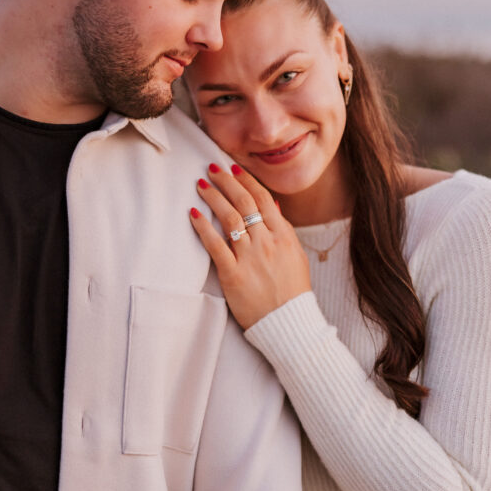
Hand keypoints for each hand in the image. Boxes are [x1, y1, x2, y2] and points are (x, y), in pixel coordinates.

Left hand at [190, 163, 311, 329]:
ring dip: (214, 198)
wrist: (289, 323)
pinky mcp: (233, 275)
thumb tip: (271, 205)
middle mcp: (267, 242)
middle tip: (212, 169)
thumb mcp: (296, 255)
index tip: (233, 167)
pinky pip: (215, 246)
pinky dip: (203, 228)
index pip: (262, 198)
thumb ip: (283, 229)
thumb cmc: (293, 291)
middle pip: (244, 202)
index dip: (246, 180)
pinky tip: (194, 214)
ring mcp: (250, 258)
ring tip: (202, 185)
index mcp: (283, 236)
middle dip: (227, 181)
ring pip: (230, 219)